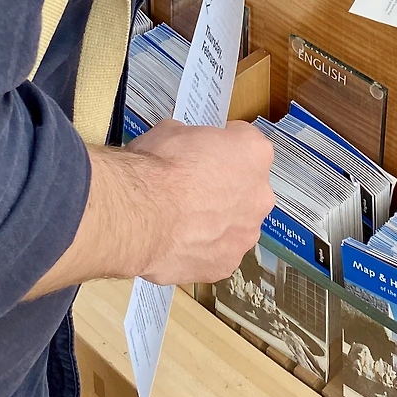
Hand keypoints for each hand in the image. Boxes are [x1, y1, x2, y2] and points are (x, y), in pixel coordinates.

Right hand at [23, 118, 275, 297]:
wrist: (134, 213)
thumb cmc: (150, 162)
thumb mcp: (170, 130)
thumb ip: (188, 142)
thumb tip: (179, 148)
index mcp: (253, 150)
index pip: (242, 146)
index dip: (215, 151)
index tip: (195, 157)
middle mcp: (261, 193)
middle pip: (245, 188)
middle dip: (221, 188)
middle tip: (184, 190)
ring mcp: (245, 233)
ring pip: (234, 223)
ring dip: (214, 222)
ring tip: (174, 222)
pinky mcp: (224, 266)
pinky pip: (216, 253)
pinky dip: (200, 250)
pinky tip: (172, 245)